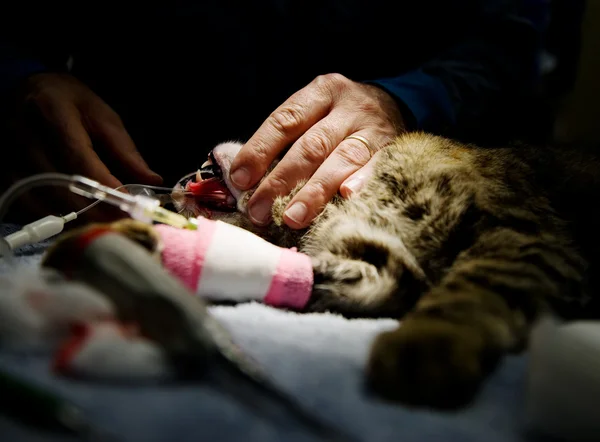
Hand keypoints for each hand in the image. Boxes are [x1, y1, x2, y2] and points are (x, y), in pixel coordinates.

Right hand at [1, 73, 161, 222]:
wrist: (28, 89)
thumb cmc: (69, 104)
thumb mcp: (102, 117)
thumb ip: (125, 151)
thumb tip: (153, 181)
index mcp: (52, 111)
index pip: (78, 156)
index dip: (103, 186)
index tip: (127, 206)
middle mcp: (22, 133)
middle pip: (58, 183)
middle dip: (92, 209)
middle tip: (119, 225)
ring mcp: (6, 154)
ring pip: (40, 198)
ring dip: (72, 219)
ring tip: (101, 227)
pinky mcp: (1, 171)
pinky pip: (24, 203)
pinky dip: (50, 217)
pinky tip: (73, 222)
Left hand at [228, 73, 404, 227]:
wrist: (398, 104)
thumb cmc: (341, 118)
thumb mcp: (316, 114)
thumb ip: (286, 141)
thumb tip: (246, 183)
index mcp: (321, 93)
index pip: (285, 120)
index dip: (260, 150)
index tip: (240, 180)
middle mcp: (348, 107)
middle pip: (311, 145)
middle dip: (282, 180)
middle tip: (259, 211)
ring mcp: (374, 128)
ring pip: (343, 158)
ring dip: (315, 191)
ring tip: (293, 217)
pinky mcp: (396, 148)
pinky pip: (377, 167)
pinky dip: (361, 182)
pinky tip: (346, 198)